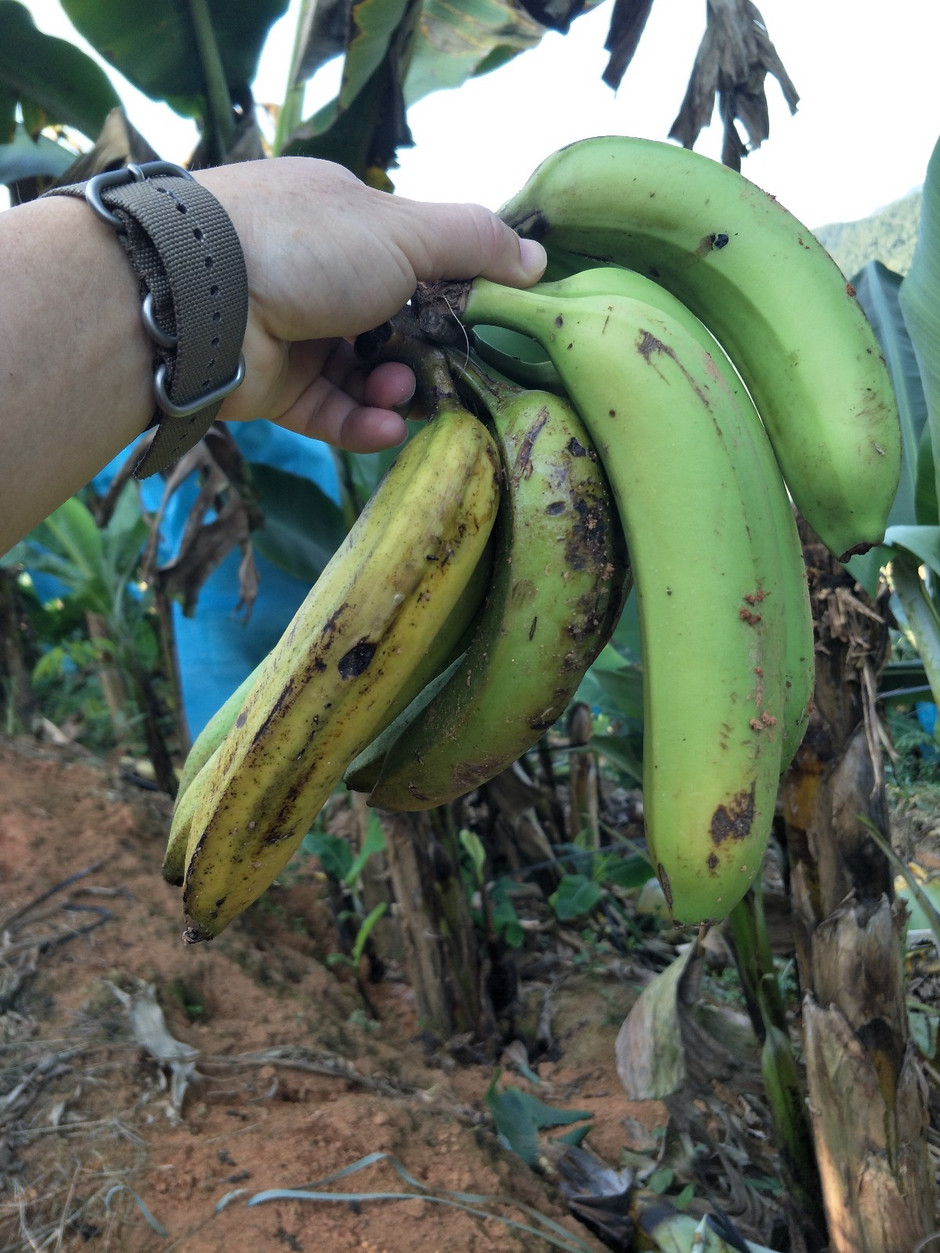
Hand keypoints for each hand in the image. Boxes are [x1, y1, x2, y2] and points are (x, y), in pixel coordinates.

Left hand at [198, 158, 546, 451]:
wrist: (203, 297)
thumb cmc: (309, 246)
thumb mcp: (405, 229)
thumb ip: (474, 242)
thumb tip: (537, 258)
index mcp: (342, 219)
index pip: (411, 256)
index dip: (449, 288)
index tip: (482, 318)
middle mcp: (316, 273)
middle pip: (390, 322)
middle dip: (424, 349)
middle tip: (448, 368)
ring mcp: (293, 331)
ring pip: (362, 372)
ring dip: (392, 388)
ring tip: (401, 394)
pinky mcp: (274, 388)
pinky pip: (330, 412)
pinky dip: (361, 423)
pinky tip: (386, 429)